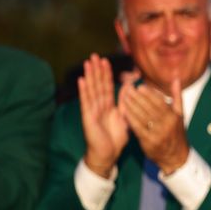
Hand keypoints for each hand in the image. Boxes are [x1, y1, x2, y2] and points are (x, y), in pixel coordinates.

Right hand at [79, 54, 129, 177]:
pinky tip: (81, 80)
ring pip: (91, 90)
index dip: (106, 74)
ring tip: (88, 62)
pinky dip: (84, 91)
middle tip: (94, 55)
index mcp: (108, 107)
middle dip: (96, 70)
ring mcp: (92, 111)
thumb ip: (125, 103)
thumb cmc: (115, 139)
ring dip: (89, 76)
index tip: (105, 60)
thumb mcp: (124, 118)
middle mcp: (99, 106)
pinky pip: (86, 102)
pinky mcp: (88, 118)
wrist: (107, 155)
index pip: (107, 86)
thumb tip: (129, 87)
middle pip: (97, 85)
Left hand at [120, 77, 189, 174]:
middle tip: (128, 89)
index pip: (160, 102)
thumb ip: (177, 96)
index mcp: (174, 116)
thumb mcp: (180, 114)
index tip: (140, 87)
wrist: (176, 156)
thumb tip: (176, 79)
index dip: (149, 94)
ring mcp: (158, 133)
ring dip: (132, 106)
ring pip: (143, 116)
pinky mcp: (149, 141)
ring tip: (124, 97)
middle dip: (138, 98)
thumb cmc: (176, 132)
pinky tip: (124, 112)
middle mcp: (167, 124)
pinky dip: (131, 119)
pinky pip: (138, 127)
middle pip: (150, 108)